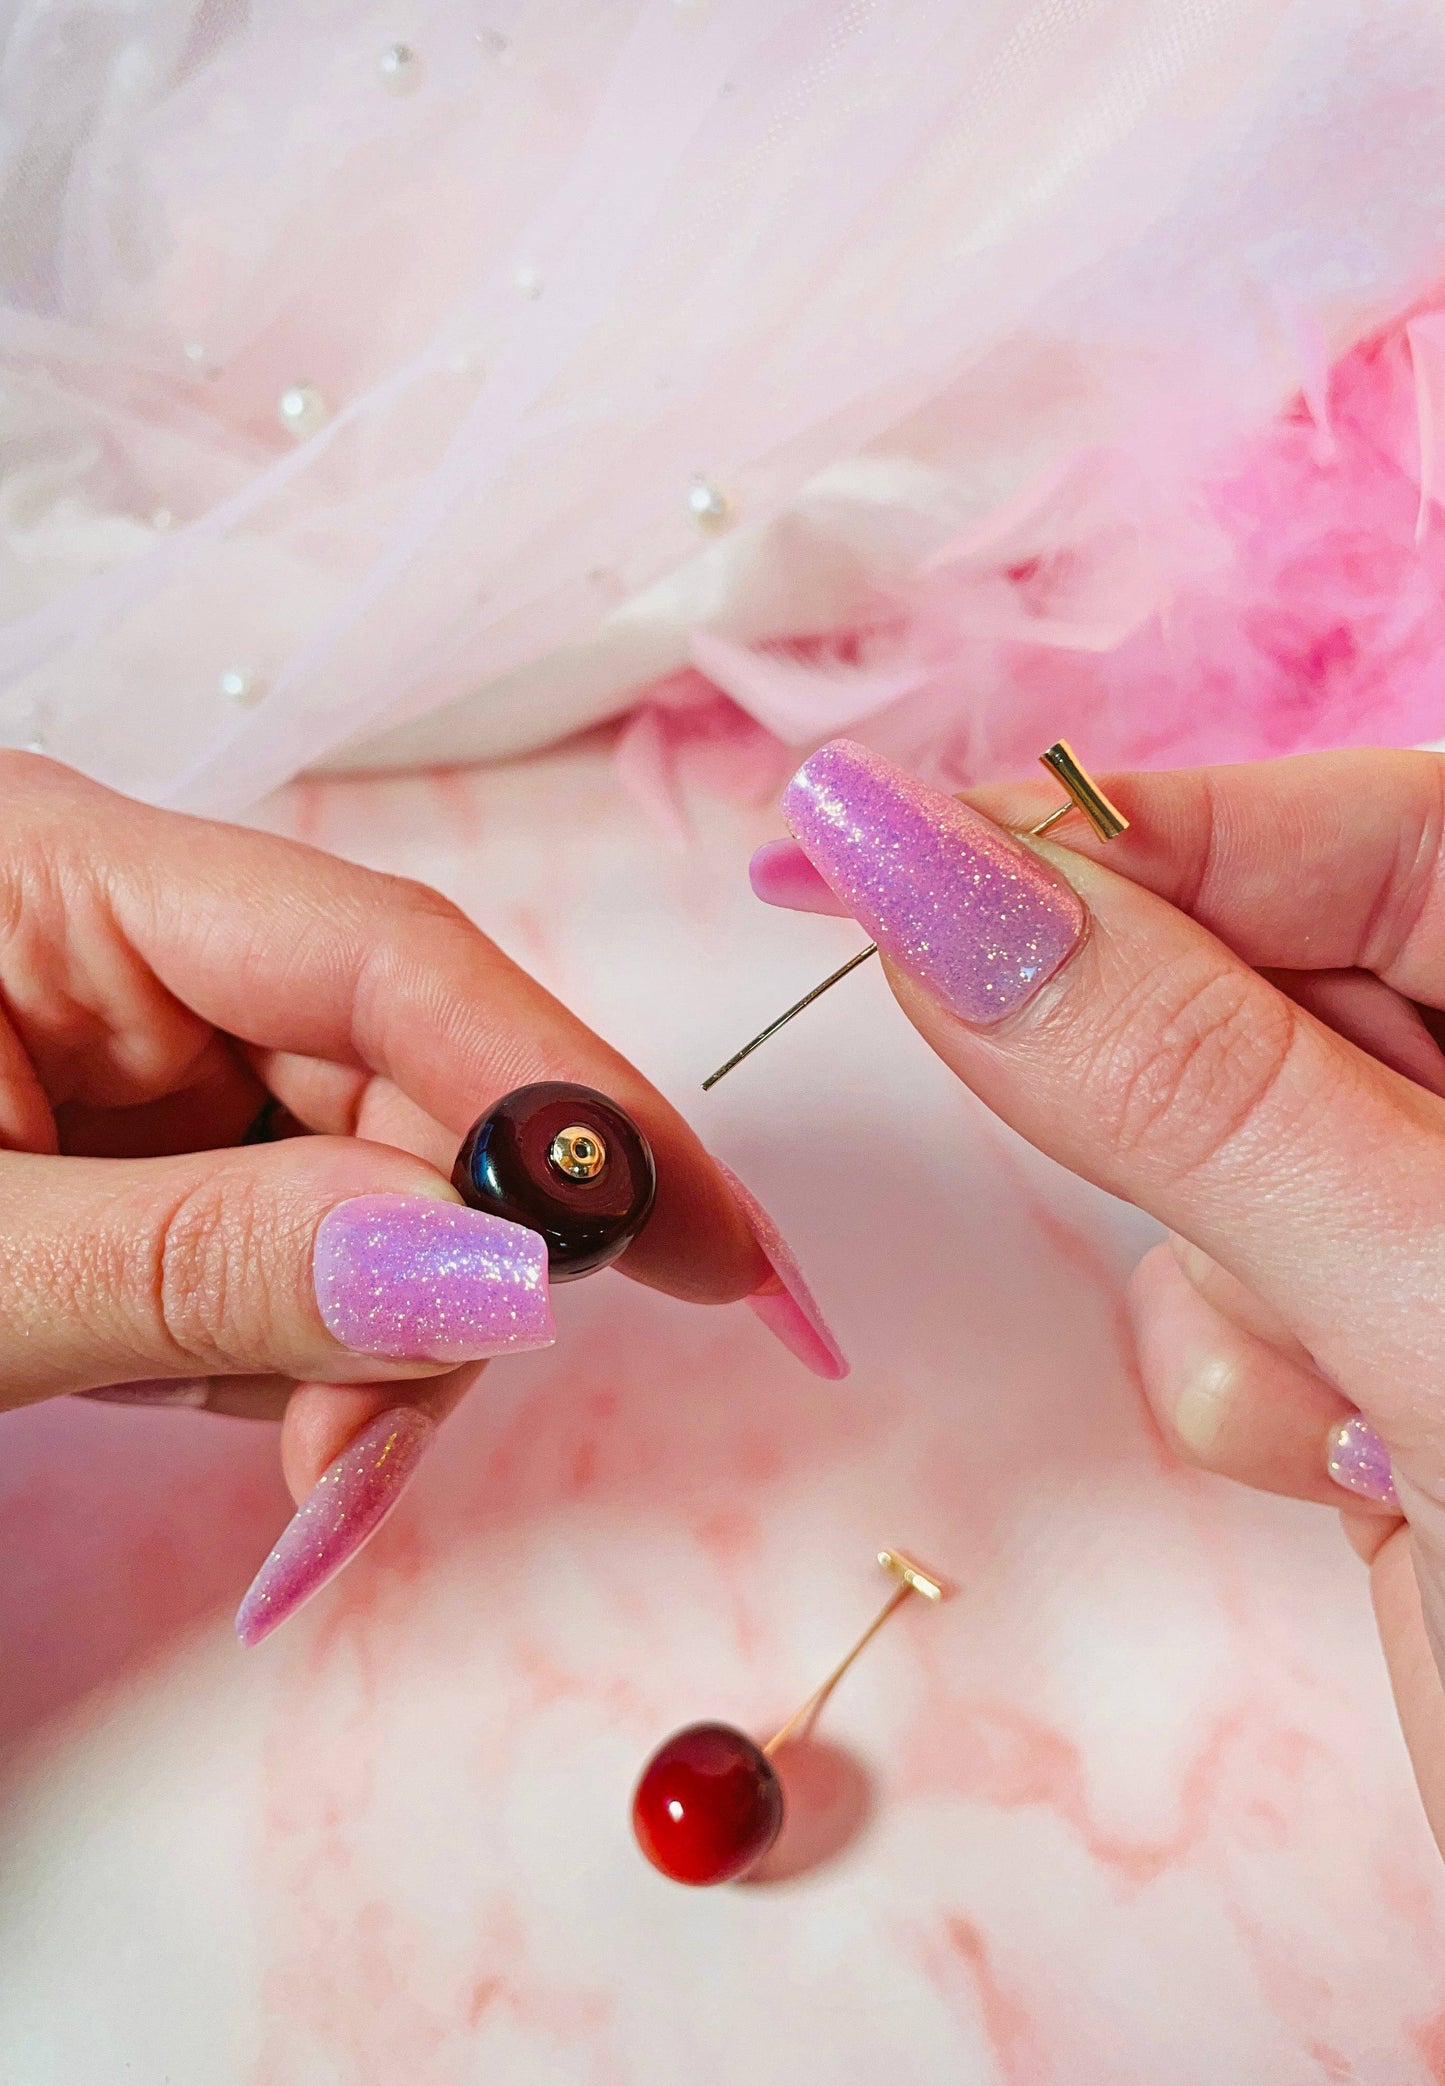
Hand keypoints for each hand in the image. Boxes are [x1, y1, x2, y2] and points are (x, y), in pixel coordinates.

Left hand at [0, 754, 815, 1643]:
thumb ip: (203, 1268)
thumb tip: (494, 1271)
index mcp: (63, 873)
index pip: (387, 959)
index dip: (574, 1103)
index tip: (723, 1254)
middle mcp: (129, 935)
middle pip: (403, 1082)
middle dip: (436, 1286)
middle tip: (358, 1472)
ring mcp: (143, 1040)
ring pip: (375, 1179)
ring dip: (367, 1345)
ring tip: (272, 1464)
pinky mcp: (145, 1135)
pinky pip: (300, 1233)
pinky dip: (307, 1349)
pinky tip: (229, 1403)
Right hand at [758, 738, 1444, 1852]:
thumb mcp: (1424, 1303)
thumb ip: (1173, 1077)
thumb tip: (915, 862)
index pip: (1343, 827)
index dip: (1105, 834)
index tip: (867, 845)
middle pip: (1260, 979)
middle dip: (1174, 1100)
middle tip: (1155, 1188)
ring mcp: (1443, 1226)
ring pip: (1219, 1154)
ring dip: (1222, 1279)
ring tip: (1352, 1419)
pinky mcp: (1386, 1347)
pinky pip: (1229, 1290)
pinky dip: (1235, 1377)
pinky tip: (1349, 1475)